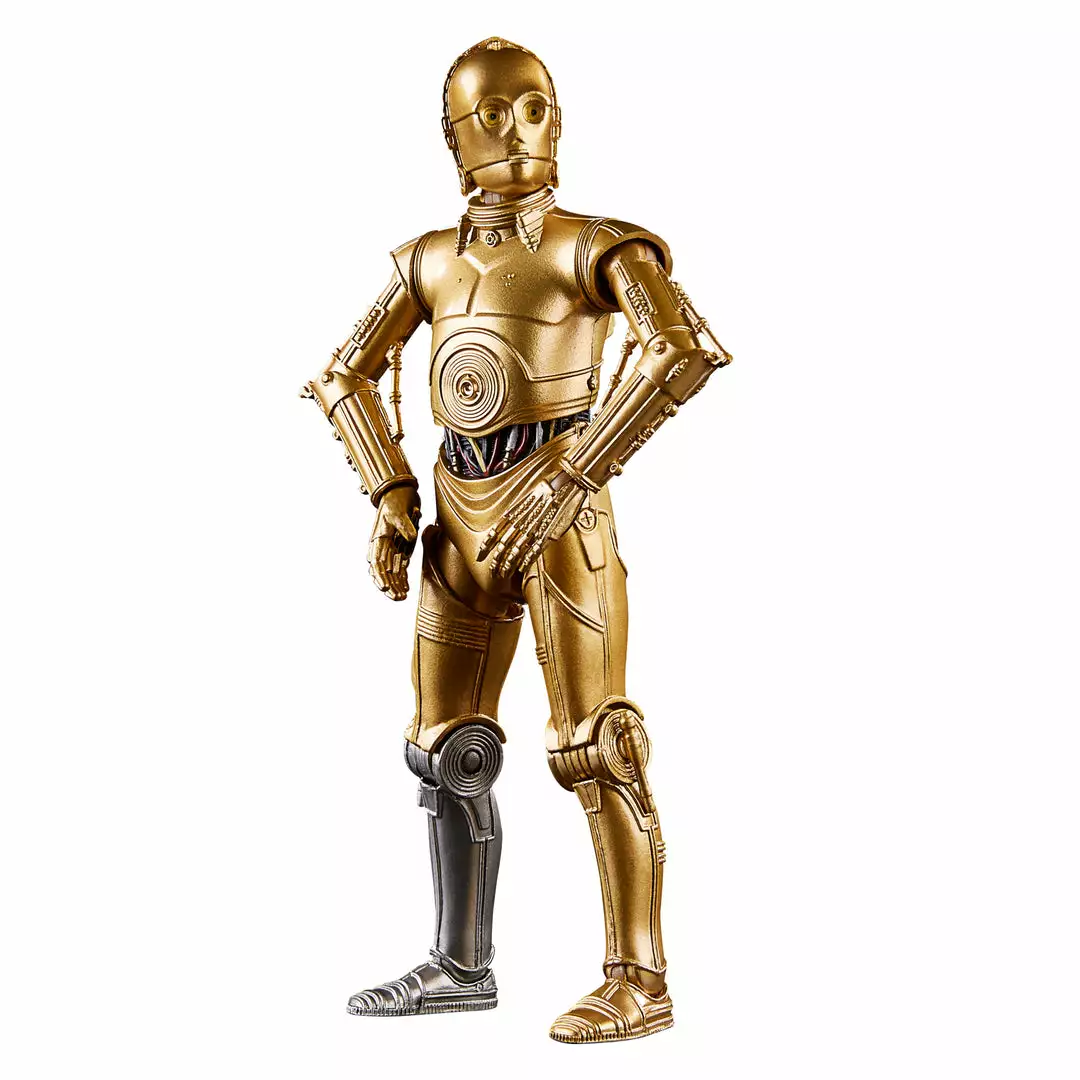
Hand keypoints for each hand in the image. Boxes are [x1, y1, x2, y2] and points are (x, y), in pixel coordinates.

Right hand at [368, 484, 420, 600]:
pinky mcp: (401, 550)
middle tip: (397, 598)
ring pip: (392, 573)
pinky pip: (400, 568)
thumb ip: (404, 525)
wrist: (401, 493)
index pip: (376, 562)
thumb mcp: (398, 511)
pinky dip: (403, 579)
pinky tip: (406, 589)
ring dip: (396, 586)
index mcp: (378, 540)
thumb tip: (409, 538)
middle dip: (389, 586)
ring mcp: (391, 550)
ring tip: (402, 598)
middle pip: (383, 572)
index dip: (380, 576)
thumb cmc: (396, 501)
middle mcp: (382, 548)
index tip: (384, 587)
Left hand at [477, 471, 586, 576]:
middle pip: (505, 542)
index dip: (489, 542)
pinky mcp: (550, 531)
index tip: (481, 553)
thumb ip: (524, 510)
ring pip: (518, 548)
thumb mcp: (533, 495)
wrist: (570, 481)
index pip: (499, 528)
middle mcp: (525, 518)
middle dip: (497, 558)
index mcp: (520, 508)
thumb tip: (516, 523)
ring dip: (509, 562)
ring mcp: (537, 526)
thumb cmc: (553, 486)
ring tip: (503, 573)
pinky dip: (527, 559)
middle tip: (491, 570)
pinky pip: (535, 548)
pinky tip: (521, 567)